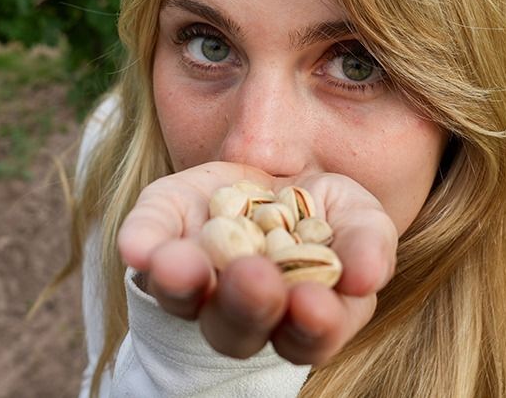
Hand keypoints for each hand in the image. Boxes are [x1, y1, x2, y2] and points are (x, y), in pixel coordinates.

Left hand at [117, 161, 397, 364]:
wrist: (274, 167)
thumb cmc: (325, 210)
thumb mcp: (359, 217)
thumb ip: (368, 243)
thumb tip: (365, 276)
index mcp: (297, 317)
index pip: (304, 338)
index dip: (310, 328)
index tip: (312, 305)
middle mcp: (237, 311)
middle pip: (235, 331)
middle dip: (245, 306)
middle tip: (253, 277)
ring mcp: (191, 278)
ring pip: (182, 298)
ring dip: (181, 286)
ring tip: (181, 266)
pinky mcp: (157, 235)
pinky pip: (145, 244)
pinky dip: (142, 244)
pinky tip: (138, 247)